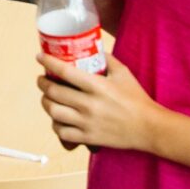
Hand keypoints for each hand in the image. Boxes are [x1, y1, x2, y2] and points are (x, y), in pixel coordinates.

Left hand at [40, 51, 154, 151]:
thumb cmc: (137, 99)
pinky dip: (56, 125)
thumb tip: (93, 50)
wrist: (150, 128)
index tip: (39, 57)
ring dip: (45, 103)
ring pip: (54, 112)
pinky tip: (58, 119)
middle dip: (42, 83)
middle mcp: (89, 104)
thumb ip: (107, 59)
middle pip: (53, 92)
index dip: (48, 62)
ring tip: (47, 98)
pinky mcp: (89, 138)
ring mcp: (88, 122)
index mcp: (97, 86)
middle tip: (42, 79)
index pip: (65, 71)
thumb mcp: (124, 73)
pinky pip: (63, 132)